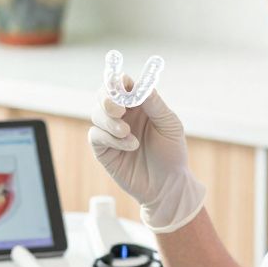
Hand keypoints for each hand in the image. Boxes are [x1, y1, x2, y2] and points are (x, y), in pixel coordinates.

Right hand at [87, 84, 206, 232]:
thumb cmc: (172, 153)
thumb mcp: (170, 125)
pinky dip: (110, 138)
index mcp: (139, 105)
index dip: (118, 81)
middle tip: (119, 109)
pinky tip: (129, 146)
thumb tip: (140, 87)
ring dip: (110, 122)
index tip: (122, 84)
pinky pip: (95, 135)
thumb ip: (155, 104)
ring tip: (128, 133)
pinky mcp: (103, 150)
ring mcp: (111, 132)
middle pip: (103, 95)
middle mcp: (123, 115)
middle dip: (107, 99)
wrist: (167, 185)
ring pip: (96, 114)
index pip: (122, 85)